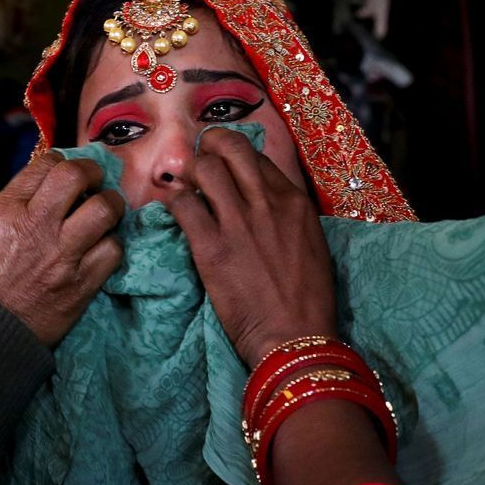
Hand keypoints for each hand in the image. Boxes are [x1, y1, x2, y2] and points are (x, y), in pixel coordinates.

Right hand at [0, 152, 123, 346]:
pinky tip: (102, 246)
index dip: (63, 161)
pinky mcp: (82, 282)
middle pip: (77, 176)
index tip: (69, 172)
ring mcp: (62, 255)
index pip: (46, 164)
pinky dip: (111, 245)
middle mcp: (36, 226)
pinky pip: (113, 249)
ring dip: (111, 206)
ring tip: (106, 212)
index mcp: (8, 210)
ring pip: (104, 209)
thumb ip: (14, 201)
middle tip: (95, 181)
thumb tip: (46, 180)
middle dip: (93, 172)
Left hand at [163, 128, 335, 363]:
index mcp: (294, 202)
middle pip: (230, 148)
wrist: (296, 338)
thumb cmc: (308, 300)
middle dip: (208, 146)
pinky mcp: (211, 247)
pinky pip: (182, 205)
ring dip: (189, 174)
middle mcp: (267, 203)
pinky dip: (174, 203)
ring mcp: (238, 223)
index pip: (257, 156)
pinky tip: (175, 213)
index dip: (233, 155)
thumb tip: (264, 201)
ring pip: (204, 169)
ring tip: (185, 188)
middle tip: (199, 162)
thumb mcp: (310, 244)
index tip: (222, 164)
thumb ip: (288, 216)